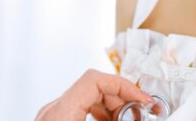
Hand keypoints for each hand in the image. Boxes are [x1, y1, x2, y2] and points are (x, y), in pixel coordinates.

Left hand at [35, 69, 153, 120]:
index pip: (95, 79)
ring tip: (129, 120)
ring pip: (87, 99)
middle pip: (93, 88)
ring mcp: (52, 117)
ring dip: (112, 107)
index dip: (123, 85)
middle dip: (121, 99)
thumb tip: (142, 118)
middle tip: (140, 114)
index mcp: (60, 111)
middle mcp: (53, 110)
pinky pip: (80, 110)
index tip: (143, 99)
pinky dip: (100, 115)